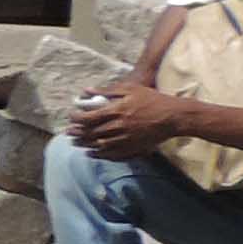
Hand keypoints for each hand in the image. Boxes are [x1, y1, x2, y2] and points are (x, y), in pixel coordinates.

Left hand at [67, 82, 185, 150]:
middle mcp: (119, 126)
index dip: (77, 119)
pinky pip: (112, 154)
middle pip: (92, 132)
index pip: (89, 117)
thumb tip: (86, 90)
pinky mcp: (133, 147)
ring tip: (76, 143)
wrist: (173, 116)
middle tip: (69, 132)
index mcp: (117, 110)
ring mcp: (126, 139)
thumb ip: (108, 90)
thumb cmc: (153, 99)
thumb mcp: (131, 89)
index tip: (71, 118)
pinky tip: (92, 153)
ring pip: (99, 145)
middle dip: (77, 133)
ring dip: (85, 145)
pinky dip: (99, 154)